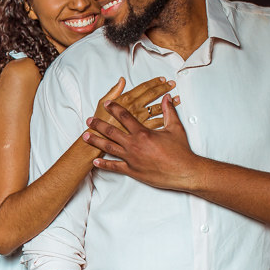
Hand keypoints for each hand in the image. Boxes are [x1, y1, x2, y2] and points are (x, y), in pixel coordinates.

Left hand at [83, 94, 200, 190]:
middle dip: (98, 124)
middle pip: (111, 131)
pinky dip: (104, 164)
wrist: (184, 172)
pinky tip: (95, 160)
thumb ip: (169, 111)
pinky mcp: (132, 171)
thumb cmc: (180, 151)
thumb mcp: (175, 128)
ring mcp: (131, 158)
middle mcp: (134, 144)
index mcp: (143, 133)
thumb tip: (167, 97)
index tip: (107, 104)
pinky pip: (114, 167)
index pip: (124, 116)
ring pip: (109, 147)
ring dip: (95, 141)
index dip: (114, 108)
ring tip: (85, 136)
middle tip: (89, 120)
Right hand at [92, 76, 178, 134]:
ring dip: (168, 104)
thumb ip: (114, 91)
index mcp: (126, 101)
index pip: (144, 88)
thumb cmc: (100, 124)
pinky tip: (171, 116)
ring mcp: (140, 121)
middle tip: (171, 84)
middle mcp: (135, 109)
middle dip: (163, 89)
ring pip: (157, 109)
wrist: (98, 142)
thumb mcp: (102, 103)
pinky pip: (157, 124)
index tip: (162, 79)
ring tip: (177, 99)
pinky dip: (165, 119)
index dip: (154, 82)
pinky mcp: (142, 133)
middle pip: (152, 96)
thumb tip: (122, 81)